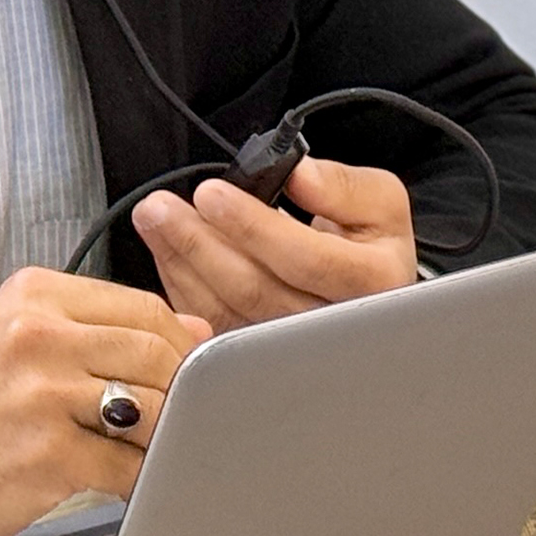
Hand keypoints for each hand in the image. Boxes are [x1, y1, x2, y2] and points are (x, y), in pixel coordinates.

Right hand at [0, 266, 211, 535]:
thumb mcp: (23, 339)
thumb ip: (104, 327)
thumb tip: (196, 329)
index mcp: (36, 295)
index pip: (143, 307)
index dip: (179, 345)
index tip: (185, 371)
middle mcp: (38, 335)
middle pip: (155, 352)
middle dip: (181, 389)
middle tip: (179, 414)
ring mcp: (43, 395)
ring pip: (152, 406)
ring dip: (164, 434)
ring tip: (151, 447)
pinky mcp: (49, 453)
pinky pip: (128, 465)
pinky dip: (141, 478)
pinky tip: (127, 480)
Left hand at [132, 156, 417, 333]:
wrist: (366, 289)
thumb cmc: (368, 244)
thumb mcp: (379, 201)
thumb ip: (343, 187)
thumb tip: (300, 178)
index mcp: (372, 283)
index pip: (306, 259)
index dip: (253, 227)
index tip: (214, 194)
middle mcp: (333, 326)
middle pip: (256, 289)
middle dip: (200, 243)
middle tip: (162, 208)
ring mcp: (291, 349)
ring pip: (226, 310)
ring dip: (182, 261)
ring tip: (156, 220)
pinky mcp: (257, 358)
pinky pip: (211, 324)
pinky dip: (181, 286)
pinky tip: (167, 252)